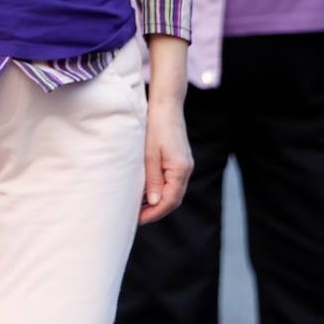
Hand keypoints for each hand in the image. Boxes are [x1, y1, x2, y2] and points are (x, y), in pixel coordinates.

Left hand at [139, 97, 193, 224]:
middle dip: (156, 210)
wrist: (166, 104)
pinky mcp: (180, 159)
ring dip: (158, 199)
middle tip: (137, 216)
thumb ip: (153, 180)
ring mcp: (185, 164)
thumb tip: (154, 203)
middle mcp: (186, 169)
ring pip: (173, 190)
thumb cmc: (156, 126)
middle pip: (174, 199)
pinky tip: (147, 188)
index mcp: (180, 170)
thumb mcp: (150, 155)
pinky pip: (172, 180)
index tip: (138, 219)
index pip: (170, 201)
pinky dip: (161, 188)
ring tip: (139, 204)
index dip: (154, 213)